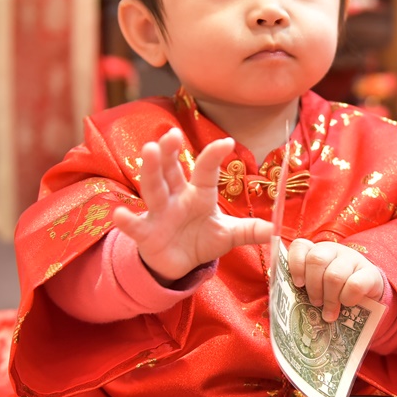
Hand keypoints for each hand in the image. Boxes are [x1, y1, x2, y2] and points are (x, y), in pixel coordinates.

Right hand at [113, 128, 271, 282]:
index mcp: (199, 194)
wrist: (177, 263)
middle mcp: (176, 197)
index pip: (206, 171)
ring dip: (151, 170)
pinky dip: (126, 220)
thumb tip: (276, 230)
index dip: (214, 156)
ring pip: (154, 188)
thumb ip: (249, 231)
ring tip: (149, 150)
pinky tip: (119, 214)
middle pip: (172, 170)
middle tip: (171, 134)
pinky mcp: (145, 233)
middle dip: (171, 152)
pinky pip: (135, 225)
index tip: (226, 142)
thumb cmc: (200, 239)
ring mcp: (159, 213)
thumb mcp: (227, 236)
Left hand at [285, 239, 383, 322]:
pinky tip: (347, 304)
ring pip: (334, 275)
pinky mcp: (370, 272)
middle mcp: (333, 250)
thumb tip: (289, 302)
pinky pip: (354, 285)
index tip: (298, 285)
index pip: (300, 246)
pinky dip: (347, 298)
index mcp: (316, 251)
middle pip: (316, 260)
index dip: (296, 265)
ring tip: (329, 313)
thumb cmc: (336, 292)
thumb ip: (305, 288)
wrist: (369, 295)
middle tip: (316, 303)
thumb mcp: (318, 287)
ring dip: (330, 298)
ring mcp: (352, 259)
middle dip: (313, 287)